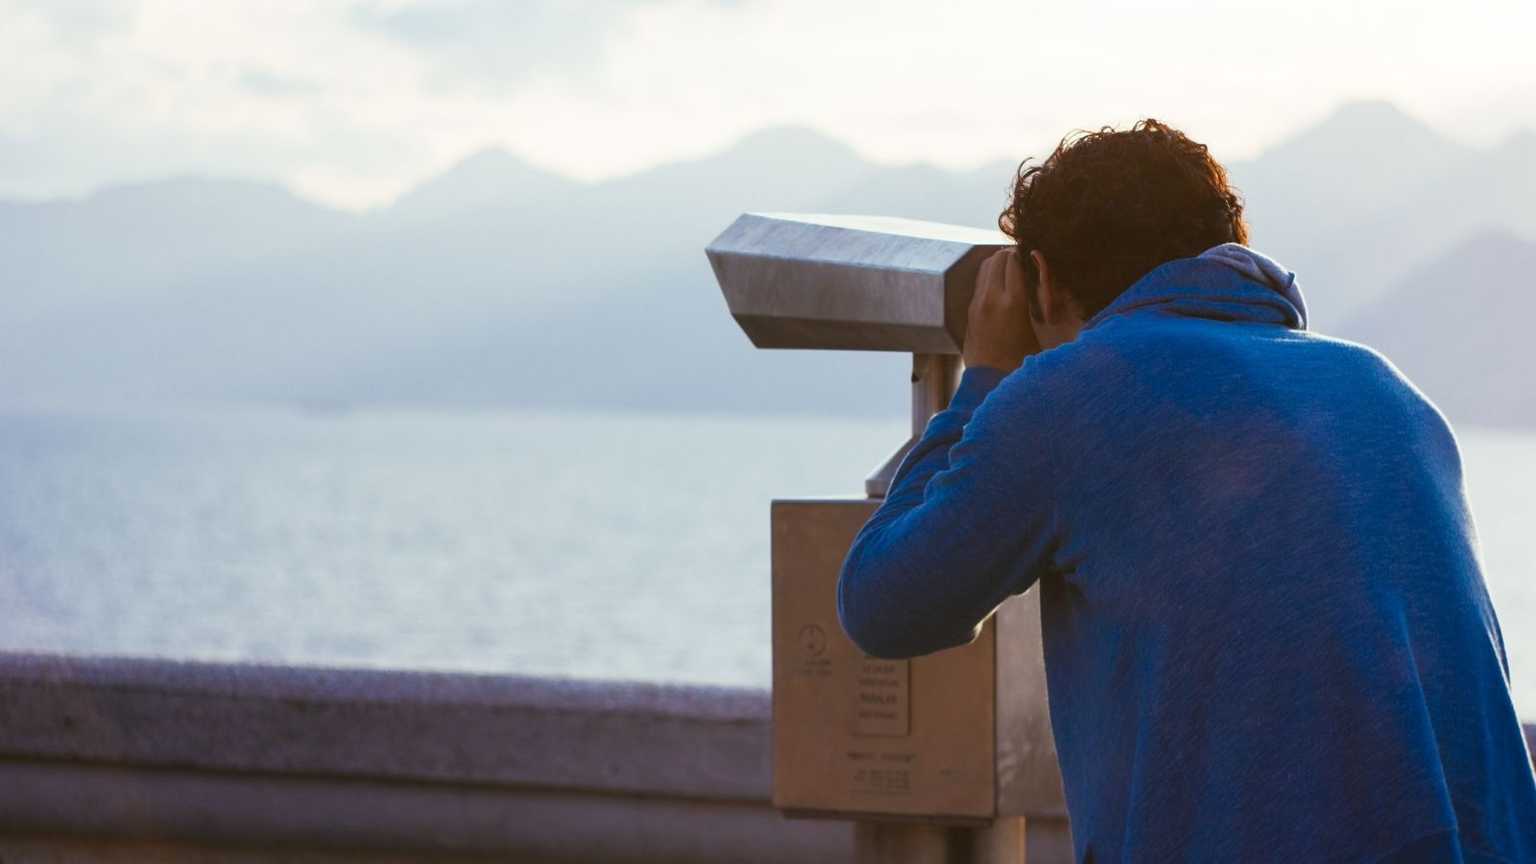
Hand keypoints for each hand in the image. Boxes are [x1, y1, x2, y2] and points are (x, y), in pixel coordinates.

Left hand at [962, 247, 1039, 371]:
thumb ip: (1041, 302)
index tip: (1033, 256)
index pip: (1015, 261)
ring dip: (998, 263)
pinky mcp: (970, 310)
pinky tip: (1001, 285)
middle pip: (998, 258)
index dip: (1025, 255)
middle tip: (1023, 261)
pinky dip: (990, 275)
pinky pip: (979, 281)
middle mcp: (992, 298)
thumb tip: (1043, 277)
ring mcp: (978, 303)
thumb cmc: (1022, 360)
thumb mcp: (1039, 330)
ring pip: (985, 266)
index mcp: (1013, 302)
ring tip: (1012, 269)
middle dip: (1011, 255)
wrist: (990, 381)